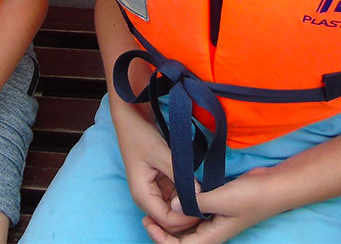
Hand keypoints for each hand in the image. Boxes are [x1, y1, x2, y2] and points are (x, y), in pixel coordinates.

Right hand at [112, 101, 201, 237]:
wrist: (131, 119)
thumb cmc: (140, 135)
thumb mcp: (160, 152)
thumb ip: (179, 173)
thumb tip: (199, 194)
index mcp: (142, 195)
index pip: (167, 220)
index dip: (185, 217)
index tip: (204, 206)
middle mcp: (147, 198)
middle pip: (170, 219)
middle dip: (188, 214)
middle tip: (209, 202)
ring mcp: (154, 192)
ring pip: (175, 209)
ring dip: (189, 204)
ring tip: (207, 195)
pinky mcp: (161, 184)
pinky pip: (176, 197)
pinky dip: (187, 195)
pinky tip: (198, 187)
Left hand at [143, 167, 276, 243]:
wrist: (272, 186)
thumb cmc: (251, 197)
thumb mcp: (222, 198)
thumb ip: (196, 203)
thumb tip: (172, 205)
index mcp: (211, 236)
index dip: (162, 239)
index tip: (149, 222)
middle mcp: (209, 230)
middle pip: (180, 237)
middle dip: (162, 229)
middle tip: (147, 213)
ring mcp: (212, 218)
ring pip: (186, 224)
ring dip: (172, 217)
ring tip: (157, 202)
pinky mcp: (215, 206)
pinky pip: (194, 210)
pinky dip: (183, 205)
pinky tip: (174, 192)